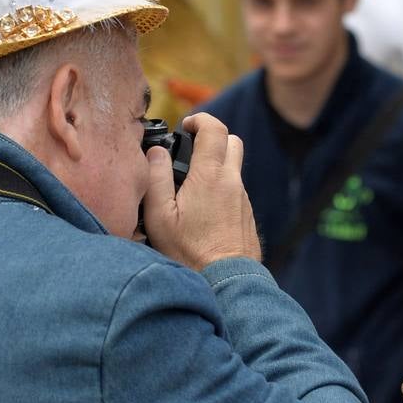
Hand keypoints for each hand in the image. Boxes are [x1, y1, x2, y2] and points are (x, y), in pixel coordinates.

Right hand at [142, 113, 261, 269]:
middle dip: (212, 139)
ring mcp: (243, 200)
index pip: (214, 128)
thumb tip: (156, 152)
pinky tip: (203, 212)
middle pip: (231, 142)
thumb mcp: (160, 216)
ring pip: (233, 169)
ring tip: (191, 189)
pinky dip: (221, 190)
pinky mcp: (246, 216)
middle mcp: (232, 182)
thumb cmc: (190, 253)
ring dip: (216, 168)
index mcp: (210, 176)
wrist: (226, 283)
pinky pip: (235, 192)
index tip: (186, 126)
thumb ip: (156, 178)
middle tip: (190, 153)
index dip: (200, 119)